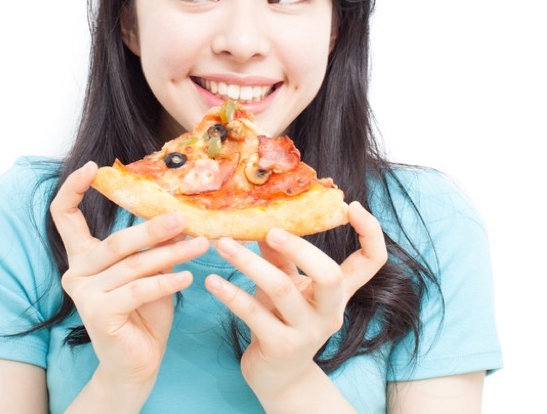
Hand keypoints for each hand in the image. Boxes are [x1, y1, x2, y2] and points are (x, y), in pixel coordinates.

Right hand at [49, 162, 209, 392]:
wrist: (135, 366)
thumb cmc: (143, 316)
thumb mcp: (148, 273)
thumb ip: (153, 247)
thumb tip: (178, 215)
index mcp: (82, 257)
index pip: (63, 215)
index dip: (73, 188)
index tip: (93, 167)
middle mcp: (76, 272)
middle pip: (116, 241)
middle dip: (152, 228)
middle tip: (183, 217)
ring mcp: (84, 293)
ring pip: (133, 265)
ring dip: (171, 255)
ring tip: (200, 246)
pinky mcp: (98, 313)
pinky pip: (139, 290)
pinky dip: (166, 283)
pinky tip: (187, 277)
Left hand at [204, 202, 386, 400]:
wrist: (277, 376)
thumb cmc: (280, 319)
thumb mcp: (285, 283)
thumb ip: (278, 253)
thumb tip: (262, 215)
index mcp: (338, 292)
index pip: (371, 261)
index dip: (371, 233)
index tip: (353, 205)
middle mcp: (329, 312)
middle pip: (330, 276)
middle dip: (300, 248)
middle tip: (270, 228)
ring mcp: (307, 332)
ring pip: (282, 289)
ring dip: (248, 262)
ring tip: (222, 244)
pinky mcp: (280, 347)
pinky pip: (253, 313)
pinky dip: (230, 294)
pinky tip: (212, 282)